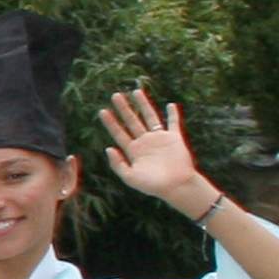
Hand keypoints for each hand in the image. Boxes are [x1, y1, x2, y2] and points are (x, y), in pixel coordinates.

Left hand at [100, 89, 210, 214]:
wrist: (176, 187)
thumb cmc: (153, 186)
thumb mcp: (130, 177)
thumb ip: (118, 165)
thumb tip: (109, 148)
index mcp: (133, 151)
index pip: (119, 133)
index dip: (111, 122)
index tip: (102, 111)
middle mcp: (145, 142)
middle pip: (132, 121)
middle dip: (124, 108)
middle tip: (115, 95)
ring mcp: (160, 139)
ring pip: (150, 117)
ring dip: (143, 105)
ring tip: (136, 91)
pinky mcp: (175, 139)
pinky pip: (174, 123)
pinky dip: (173, 114)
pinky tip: (170, 105)